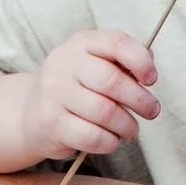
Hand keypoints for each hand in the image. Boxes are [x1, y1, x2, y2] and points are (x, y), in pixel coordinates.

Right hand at [21, 30, 159, 159]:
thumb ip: (123, 60)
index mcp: (81, 43)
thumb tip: (149, 61)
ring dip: (127, 125)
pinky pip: (92, 136)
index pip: (116, 43)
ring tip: (131, 129)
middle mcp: (64, 63)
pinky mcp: (51, 122)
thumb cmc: (77, 87)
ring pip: (105, 112)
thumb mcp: (96, 64)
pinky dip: (110, 142)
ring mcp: (54, 92)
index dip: (140, 61)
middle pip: (112, 81)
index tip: (152, 79)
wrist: (33, 114)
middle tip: (151, 111)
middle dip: (140, 100)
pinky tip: (112, 140)